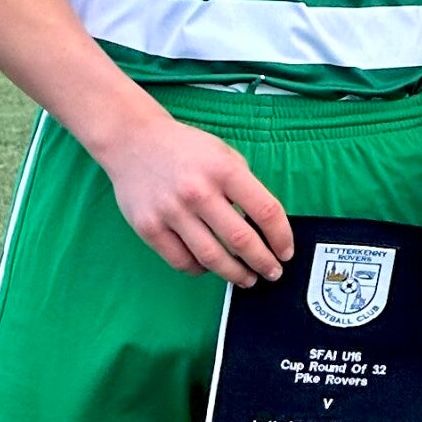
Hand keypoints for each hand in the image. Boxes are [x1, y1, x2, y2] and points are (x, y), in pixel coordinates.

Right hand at [96, 111, 292, 284]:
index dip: (281, 236)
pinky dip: (200, 269)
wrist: (135, 142)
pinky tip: (211, 268)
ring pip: (211, 257)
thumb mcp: (225, 155)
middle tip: (273, 273)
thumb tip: (264, 224)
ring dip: (234, 274)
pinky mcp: (148, 228)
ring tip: (247, 279)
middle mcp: (199, 192)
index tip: (286, 251)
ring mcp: (171, 212)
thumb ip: (244, 186)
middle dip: (262, 262)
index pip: (265, 211)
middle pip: (240, 240)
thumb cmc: (187, 149)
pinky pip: (180, 261)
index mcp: (225, 171)